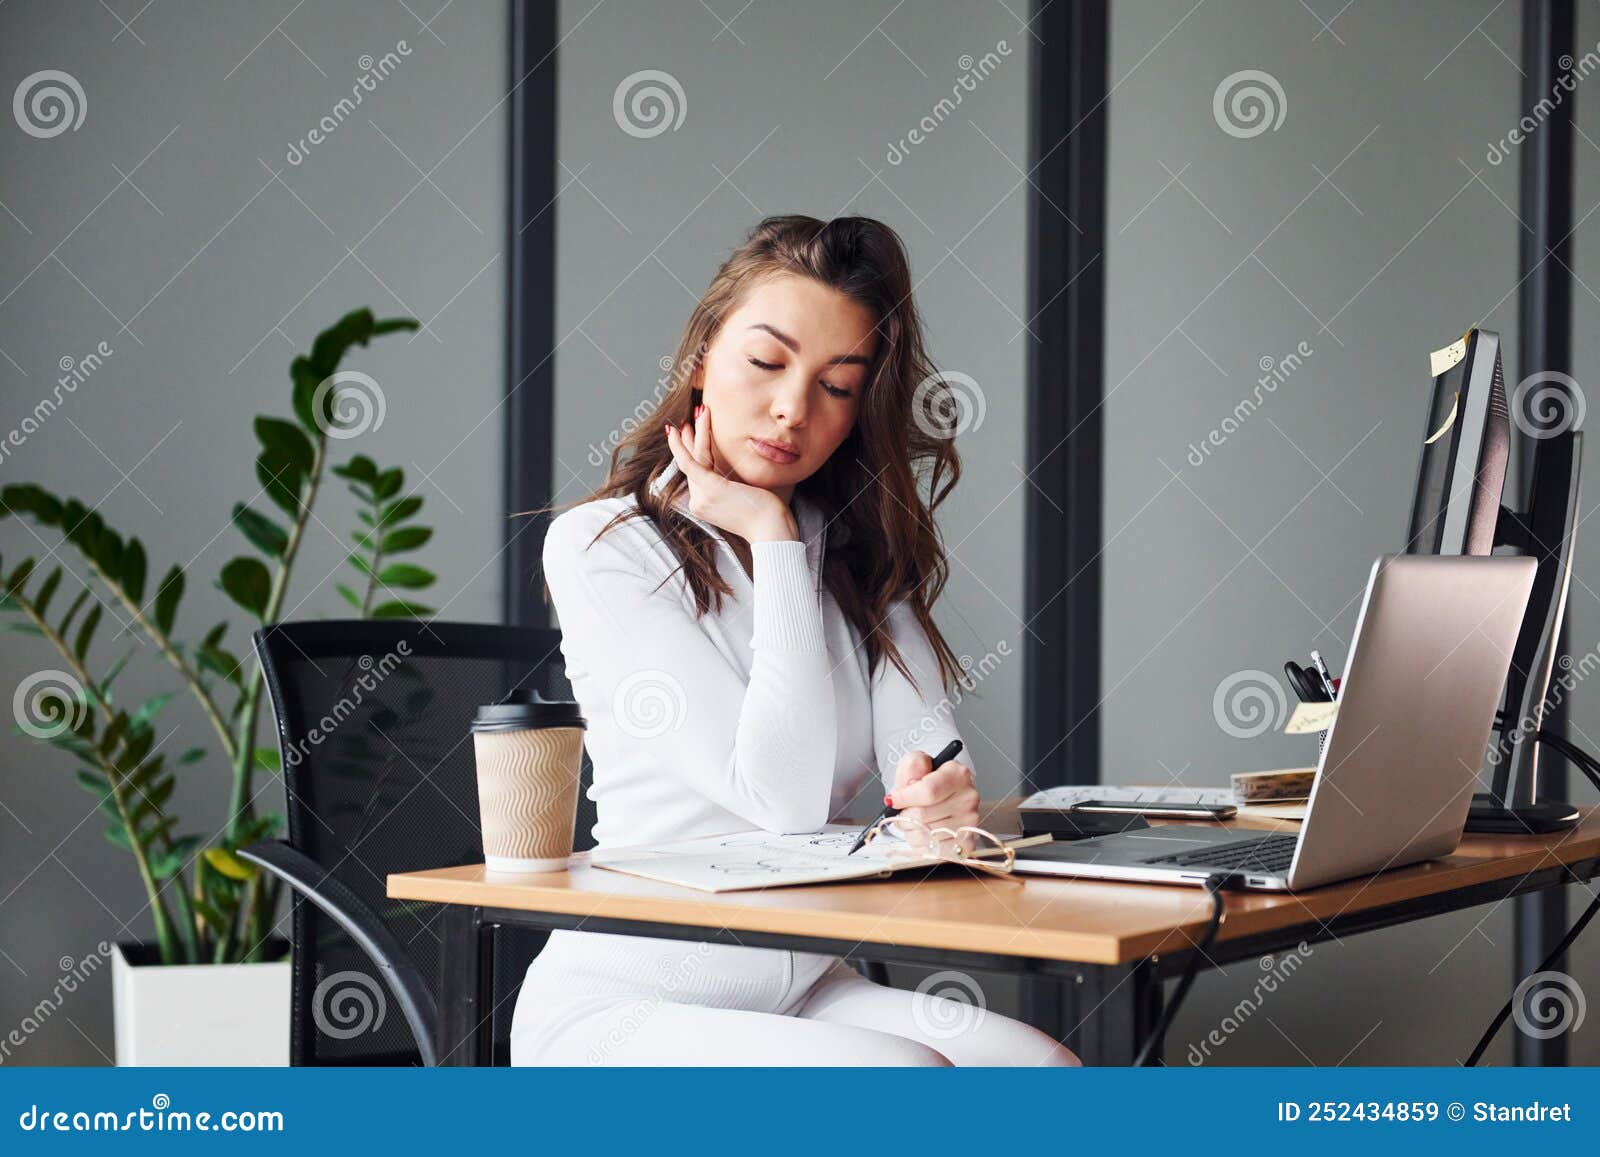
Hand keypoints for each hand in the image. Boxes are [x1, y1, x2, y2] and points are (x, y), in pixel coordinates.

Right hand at [665, 405, 796, 542]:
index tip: (689, 435)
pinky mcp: (709, 488)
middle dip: (687, 439)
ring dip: (695, 431)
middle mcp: (698, 501)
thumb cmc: (766, 515)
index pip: (696, 473)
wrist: (771, 531)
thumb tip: (735, 466)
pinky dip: (689, 440)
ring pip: (693, 457)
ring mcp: (702, 496)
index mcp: (706, 504)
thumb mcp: (745, 495)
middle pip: (690, 463)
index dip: (690, 452)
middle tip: (686, 420)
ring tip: (699, 410)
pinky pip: (695, 459)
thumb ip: (734, 482)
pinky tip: (684, 427)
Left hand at [887, 750, 978, 851]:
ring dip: (911, 830)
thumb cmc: (927, 780)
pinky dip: (921, 844)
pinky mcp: (966, 842)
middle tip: (903, 810)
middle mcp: (968, 798)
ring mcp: (969, 822)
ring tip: (914, 820)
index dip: (905, 798)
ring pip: (926, 835)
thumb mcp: (916, 762)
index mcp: (958, 774)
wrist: (940, 795)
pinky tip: (923, 832)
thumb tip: (912, 783)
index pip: (928, 791)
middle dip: (904, 815)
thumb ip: (913, 765)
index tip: (892, 799)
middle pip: (923, 815)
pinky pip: (933, 850)